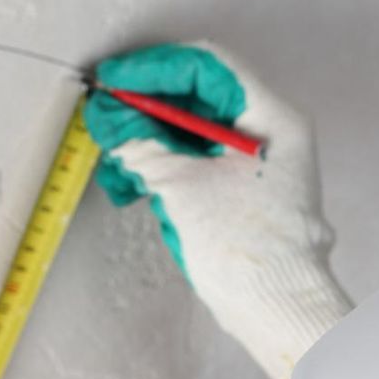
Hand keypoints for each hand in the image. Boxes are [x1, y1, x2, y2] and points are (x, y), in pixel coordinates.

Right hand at [85, 41, 352, 378]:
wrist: (274, 311)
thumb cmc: (248, 251)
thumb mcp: (182, 187)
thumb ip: (140, 143)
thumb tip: (107, 114)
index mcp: (272, 119)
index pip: (206, 68)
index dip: (153, 69)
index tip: (113, 81)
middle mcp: (267, 135)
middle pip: (194, 100)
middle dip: (143, 110)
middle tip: (104, 118)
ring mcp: (253, 165)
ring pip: (189, 134)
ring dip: (146, 144)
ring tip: (114, 164)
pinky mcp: (238, 192)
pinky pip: (194, 165)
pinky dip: (161, 171)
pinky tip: (129, 185)